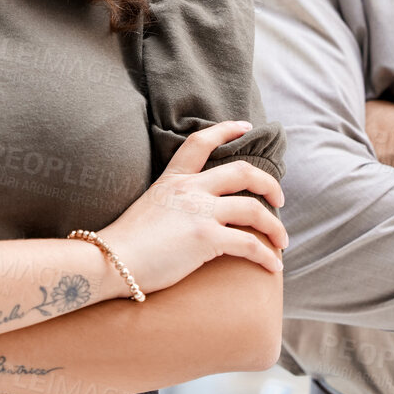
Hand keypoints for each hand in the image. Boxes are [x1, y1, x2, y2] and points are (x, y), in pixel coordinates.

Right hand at [95, 120, 288, 292]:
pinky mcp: (206, 238)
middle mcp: (189, 189)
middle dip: (268, 184)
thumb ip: (172, 204)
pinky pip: (249, 244)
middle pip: (242, 172)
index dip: (227, 130)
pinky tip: (273, 267)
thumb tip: (189, 218)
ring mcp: (199, 212)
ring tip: (283, 242)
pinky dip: (267, 256)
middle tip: (279, 199)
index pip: (201, 142)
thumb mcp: (149, 207)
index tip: (247, 126)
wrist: (109, 261)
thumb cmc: (125, 243)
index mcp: (173, 179)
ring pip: (253, 209)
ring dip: (275, 227)